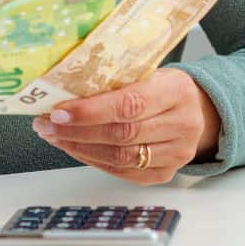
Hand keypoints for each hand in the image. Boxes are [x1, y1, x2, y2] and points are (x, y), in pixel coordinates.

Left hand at [30, 69, 221, 184]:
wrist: (198, 110)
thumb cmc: (164, 87)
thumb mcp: (148, 72)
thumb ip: (116, 80)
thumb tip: (64, 87)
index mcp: (177, 90)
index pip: (129, 104)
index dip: (90, 111)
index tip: (58, 111)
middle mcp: (182, 124)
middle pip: (121, 134)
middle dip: (76, 130)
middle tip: (47, 123)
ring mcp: (177, 153)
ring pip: (119, 157)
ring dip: (79, 147)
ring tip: (54, 135)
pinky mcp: (166, 173)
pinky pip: (123, 172)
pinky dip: (93, 160)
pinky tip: (75, 148)